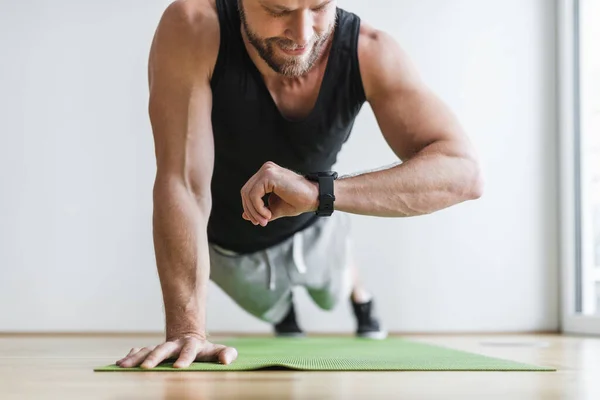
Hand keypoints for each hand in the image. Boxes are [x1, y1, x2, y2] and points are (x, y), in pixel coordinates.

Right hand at [116, 335, 237, 368]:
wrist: (188, 338)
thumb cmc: (205, 350)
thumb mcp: (217, 351)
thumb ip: (226, 354)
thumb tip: (226, 360)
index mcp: (191, 346)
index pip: (189, 351)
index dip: (185, 358)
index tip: (179, 367)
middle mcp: (174, 345)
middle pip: (163, 349)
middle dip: (154, 358)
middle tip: (146, 368)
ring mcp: (162, 347)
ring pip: (147, 351)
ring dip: (136, 358)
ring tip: (124, 365)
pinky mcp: (152, 351)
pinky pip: (140, 353)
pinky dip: (131, 357)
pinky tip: (122, 363)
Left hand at [241, 161, 317, 225]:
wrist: (314, 198)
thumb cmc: (298, 202)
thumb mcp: (275, 208)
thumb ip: (260, 210)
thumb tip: (244, 215)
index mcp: (266, 174)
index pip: (248, 191)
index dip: (249, 208)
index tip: (257, 221)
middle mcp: (266, 169)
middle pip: (245, 191)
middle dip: (250, 210)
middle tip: (260, 223)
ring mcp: (267, 170)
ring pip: (248, 193)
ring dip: (254, 211)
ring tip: (265, 220)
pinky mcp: (269, 175)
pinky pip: (254, 194)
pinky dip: (258, 207)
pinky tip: (268, 214)